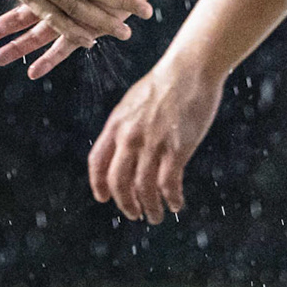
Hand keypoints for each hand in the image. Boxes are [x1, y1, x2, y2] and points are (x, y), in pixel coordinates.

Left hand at [86, 52, 222, 223]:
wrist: (189, 69)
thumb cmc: (164, 85)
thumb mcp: (132, 104)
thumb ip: (125, 128)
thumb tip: (122, 151)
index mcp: (116, 125)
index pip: (97, 162)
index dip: (99, 184)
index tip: (104, 198)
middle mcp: (130, 136)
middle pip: (118, 182)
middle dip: (125, 203)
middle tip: (135, 214)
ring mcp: (153, 143)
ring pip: (144, 188)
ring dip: (149, 208)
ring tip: (155, 216)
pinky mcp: (177, 147)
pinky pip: (169, 184)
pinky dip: (171, 199)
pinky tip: (176, 204)